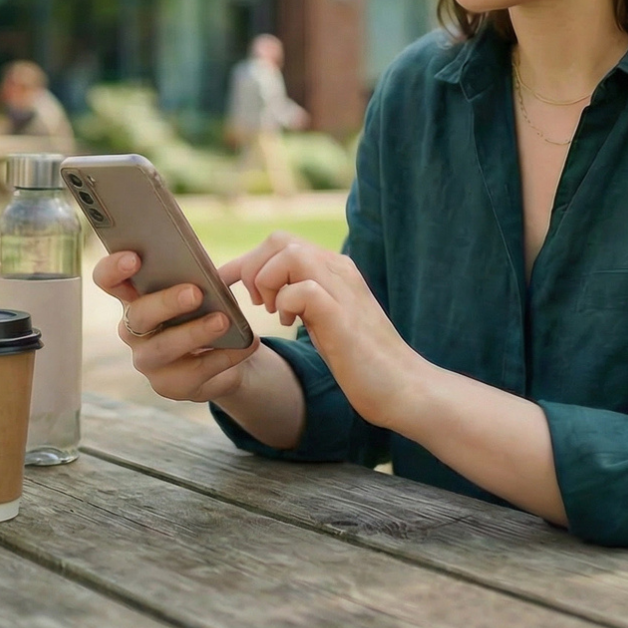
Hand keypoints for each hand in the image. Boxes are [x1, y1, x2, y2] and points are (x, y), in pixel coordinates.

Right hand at [92, 250, 260, 403]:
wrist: (228, 354)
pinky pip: (194, 372)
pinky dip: (223, 356)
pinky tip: (245, 344)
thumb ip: (196, 276)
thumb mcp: (204, 288)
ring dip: (194, 333)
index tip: (134, 258)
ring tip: (223, 321)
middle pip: (138, 315)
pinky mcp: (169, 386)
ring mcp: (147, 361)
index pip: (108, 280)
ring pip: (162, 348)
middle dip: (166, 302)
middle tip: (195, 292)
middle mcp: (133, 330)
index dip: (114, 269)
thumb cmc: (208, 309)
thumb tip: (204, 270)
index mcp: (135, 297)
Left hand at [217, 233, 422, 429]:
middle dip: (254, 269)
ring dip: (267, 282)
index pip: (281, 243)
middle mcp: (338, 270)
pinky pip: (302, 288)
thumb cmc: (362, 361)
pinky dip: (285, 303)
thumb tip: (271, 294)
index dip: (246, 261)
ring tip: (274, 312)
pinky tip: (291, 324)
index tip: (223, 284)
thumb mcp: (325, 321)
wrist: (404, 387)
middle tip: (259, 304)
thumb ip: (304, 300)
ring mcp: (342, 289)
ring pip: (289, 253)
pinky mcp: (342, 315)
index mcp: (334, 270)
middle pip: (279, 240)